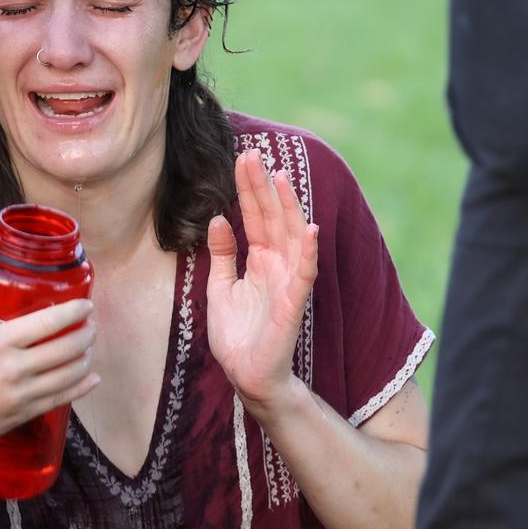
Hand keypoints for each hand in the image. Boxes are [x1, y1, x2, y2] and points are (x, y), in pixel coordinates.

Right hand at [0, 278, 98, 447]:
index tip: (85, 305)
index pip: (47, 322)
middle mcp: (14, 367)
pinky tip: (92, 379)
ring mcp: (21, 392)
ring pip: (68, 373)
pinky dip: (81, 388)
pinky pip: (61, 399)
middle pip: (65, 347)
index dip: (73, 311)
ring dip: (84, 358)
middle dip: (85, 334)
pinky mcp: (23, 413)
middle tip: (90, 325)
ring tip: (89, 348)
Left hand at [206, 150, 318, 405]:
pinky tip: (310, 228)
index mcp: (259, 260)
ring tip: (280, 178)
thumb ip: (222, 254)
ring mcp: (288, 282)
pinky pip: (305, 274)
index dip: (249, 188)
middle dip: (263, 187)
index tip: (243, 157)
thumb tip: (217, 218)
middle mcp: (277, 265)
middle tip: (253, 154)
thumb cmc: (237, 335)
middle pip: (272, 217)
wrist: (246, 375)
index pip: (255, 216)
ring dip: (288, 207)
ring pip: (292, 236)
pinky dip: (309, 252)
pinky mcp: (293, 303)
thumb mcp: (220, 287)